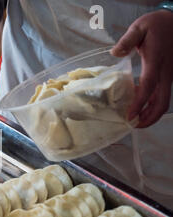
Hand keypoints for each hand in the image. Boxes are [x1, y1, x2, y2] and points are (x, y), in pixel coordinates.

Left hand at [111, 10, 172, 127]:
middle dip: (150, 117)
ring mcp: (169, 75)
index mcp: (156, 61)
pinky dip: (153, 105)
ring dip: (152, 114)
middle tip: (134, 125)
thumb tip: (115, 53)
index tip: (130, 115)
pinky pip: (162, 95)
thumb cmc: (156, 24)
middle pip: (162, 101)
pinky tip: (140, 108)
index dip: (140, 102)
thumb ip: (127, 40)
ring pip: (164, 101)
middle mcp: (166, 72)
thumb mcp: (139, 27)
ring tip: (136, 121)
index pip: (149, 86)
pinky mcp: (168, 76)